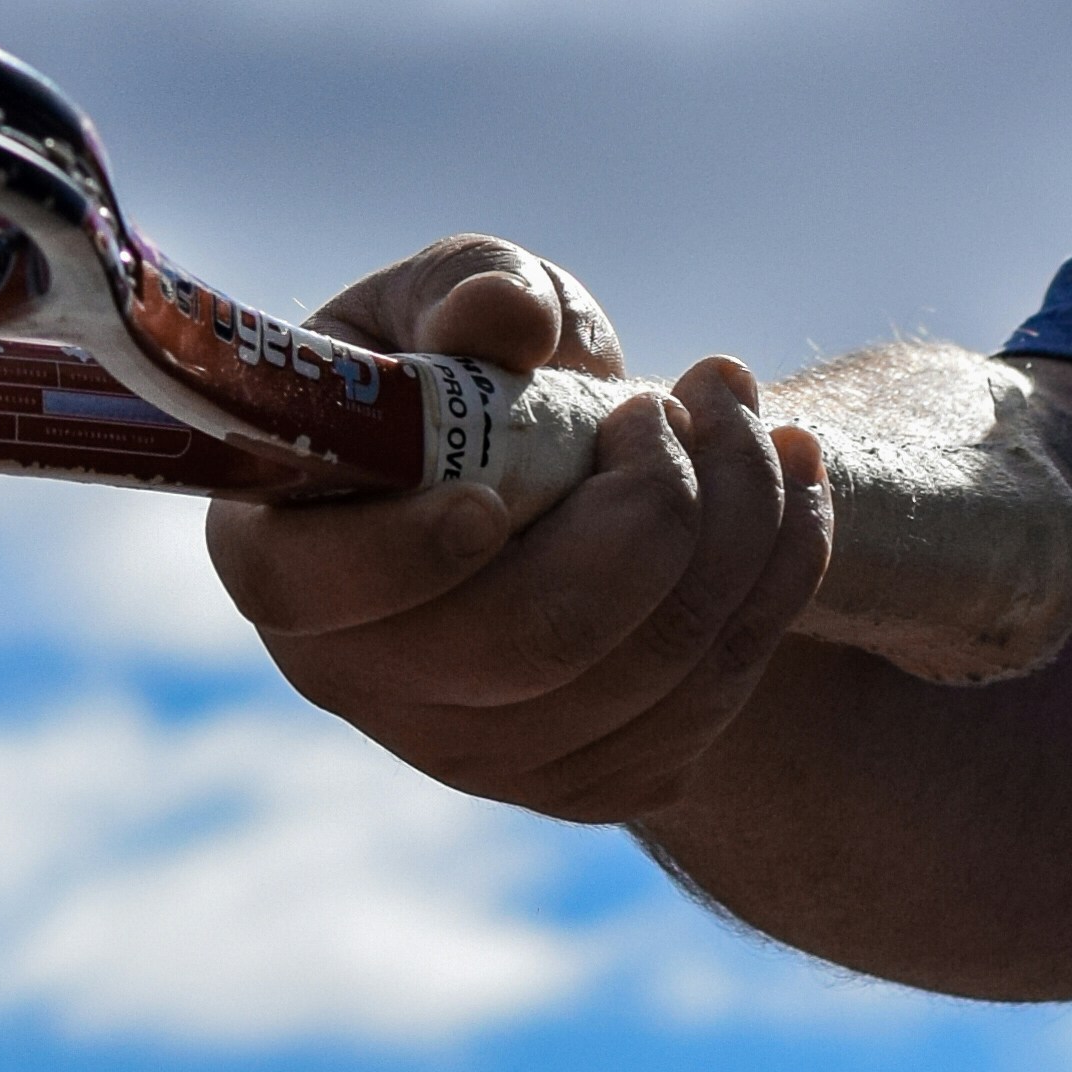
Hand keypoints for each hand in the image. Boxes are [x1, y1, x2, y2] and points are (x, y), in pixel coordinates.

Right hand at [208, 238, 831, 826]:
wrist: (552, 471)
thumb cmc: (466, 367)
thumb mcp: (447, 296)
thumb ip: (468, 288)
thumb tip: (511, 321)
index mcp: (279, 551)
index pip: (311, 589)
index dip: (402, 554)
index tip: (494, 491)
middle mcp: (362, 678)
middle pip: (527, 643)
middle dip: (645, 509)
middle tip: (677, 402)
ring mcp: (478, 754)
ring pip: (646, 673)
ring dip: (737, 526)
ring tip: (747, 413)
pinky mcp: (592, 783)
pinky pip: (711, 700)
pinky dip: (777, 581)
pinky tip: (792, 485)